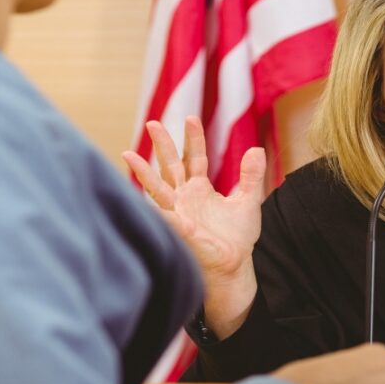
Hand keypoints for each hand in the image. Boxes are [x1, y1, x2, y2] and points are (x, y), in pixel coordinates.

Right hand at [123, 117, 264, 335]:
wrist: (235, 265)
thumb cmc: (238, 236)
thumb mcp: (249, 200)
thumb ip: (251, 175)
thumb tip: (257, 149)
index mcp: (200, 187)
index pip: (194, 157)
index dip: (193, 138)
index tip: (191, 118)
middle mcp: (184, 196)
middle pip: (170, 165)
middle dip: (163, 144)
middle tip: (153, 123)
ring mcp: (178, 211)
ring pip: (157, 186)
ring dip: (143, 171)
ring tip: (127, 154)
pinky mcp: (177, 227)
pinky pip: (163, 213)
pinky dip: (155, 204)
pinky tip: (141, 192)